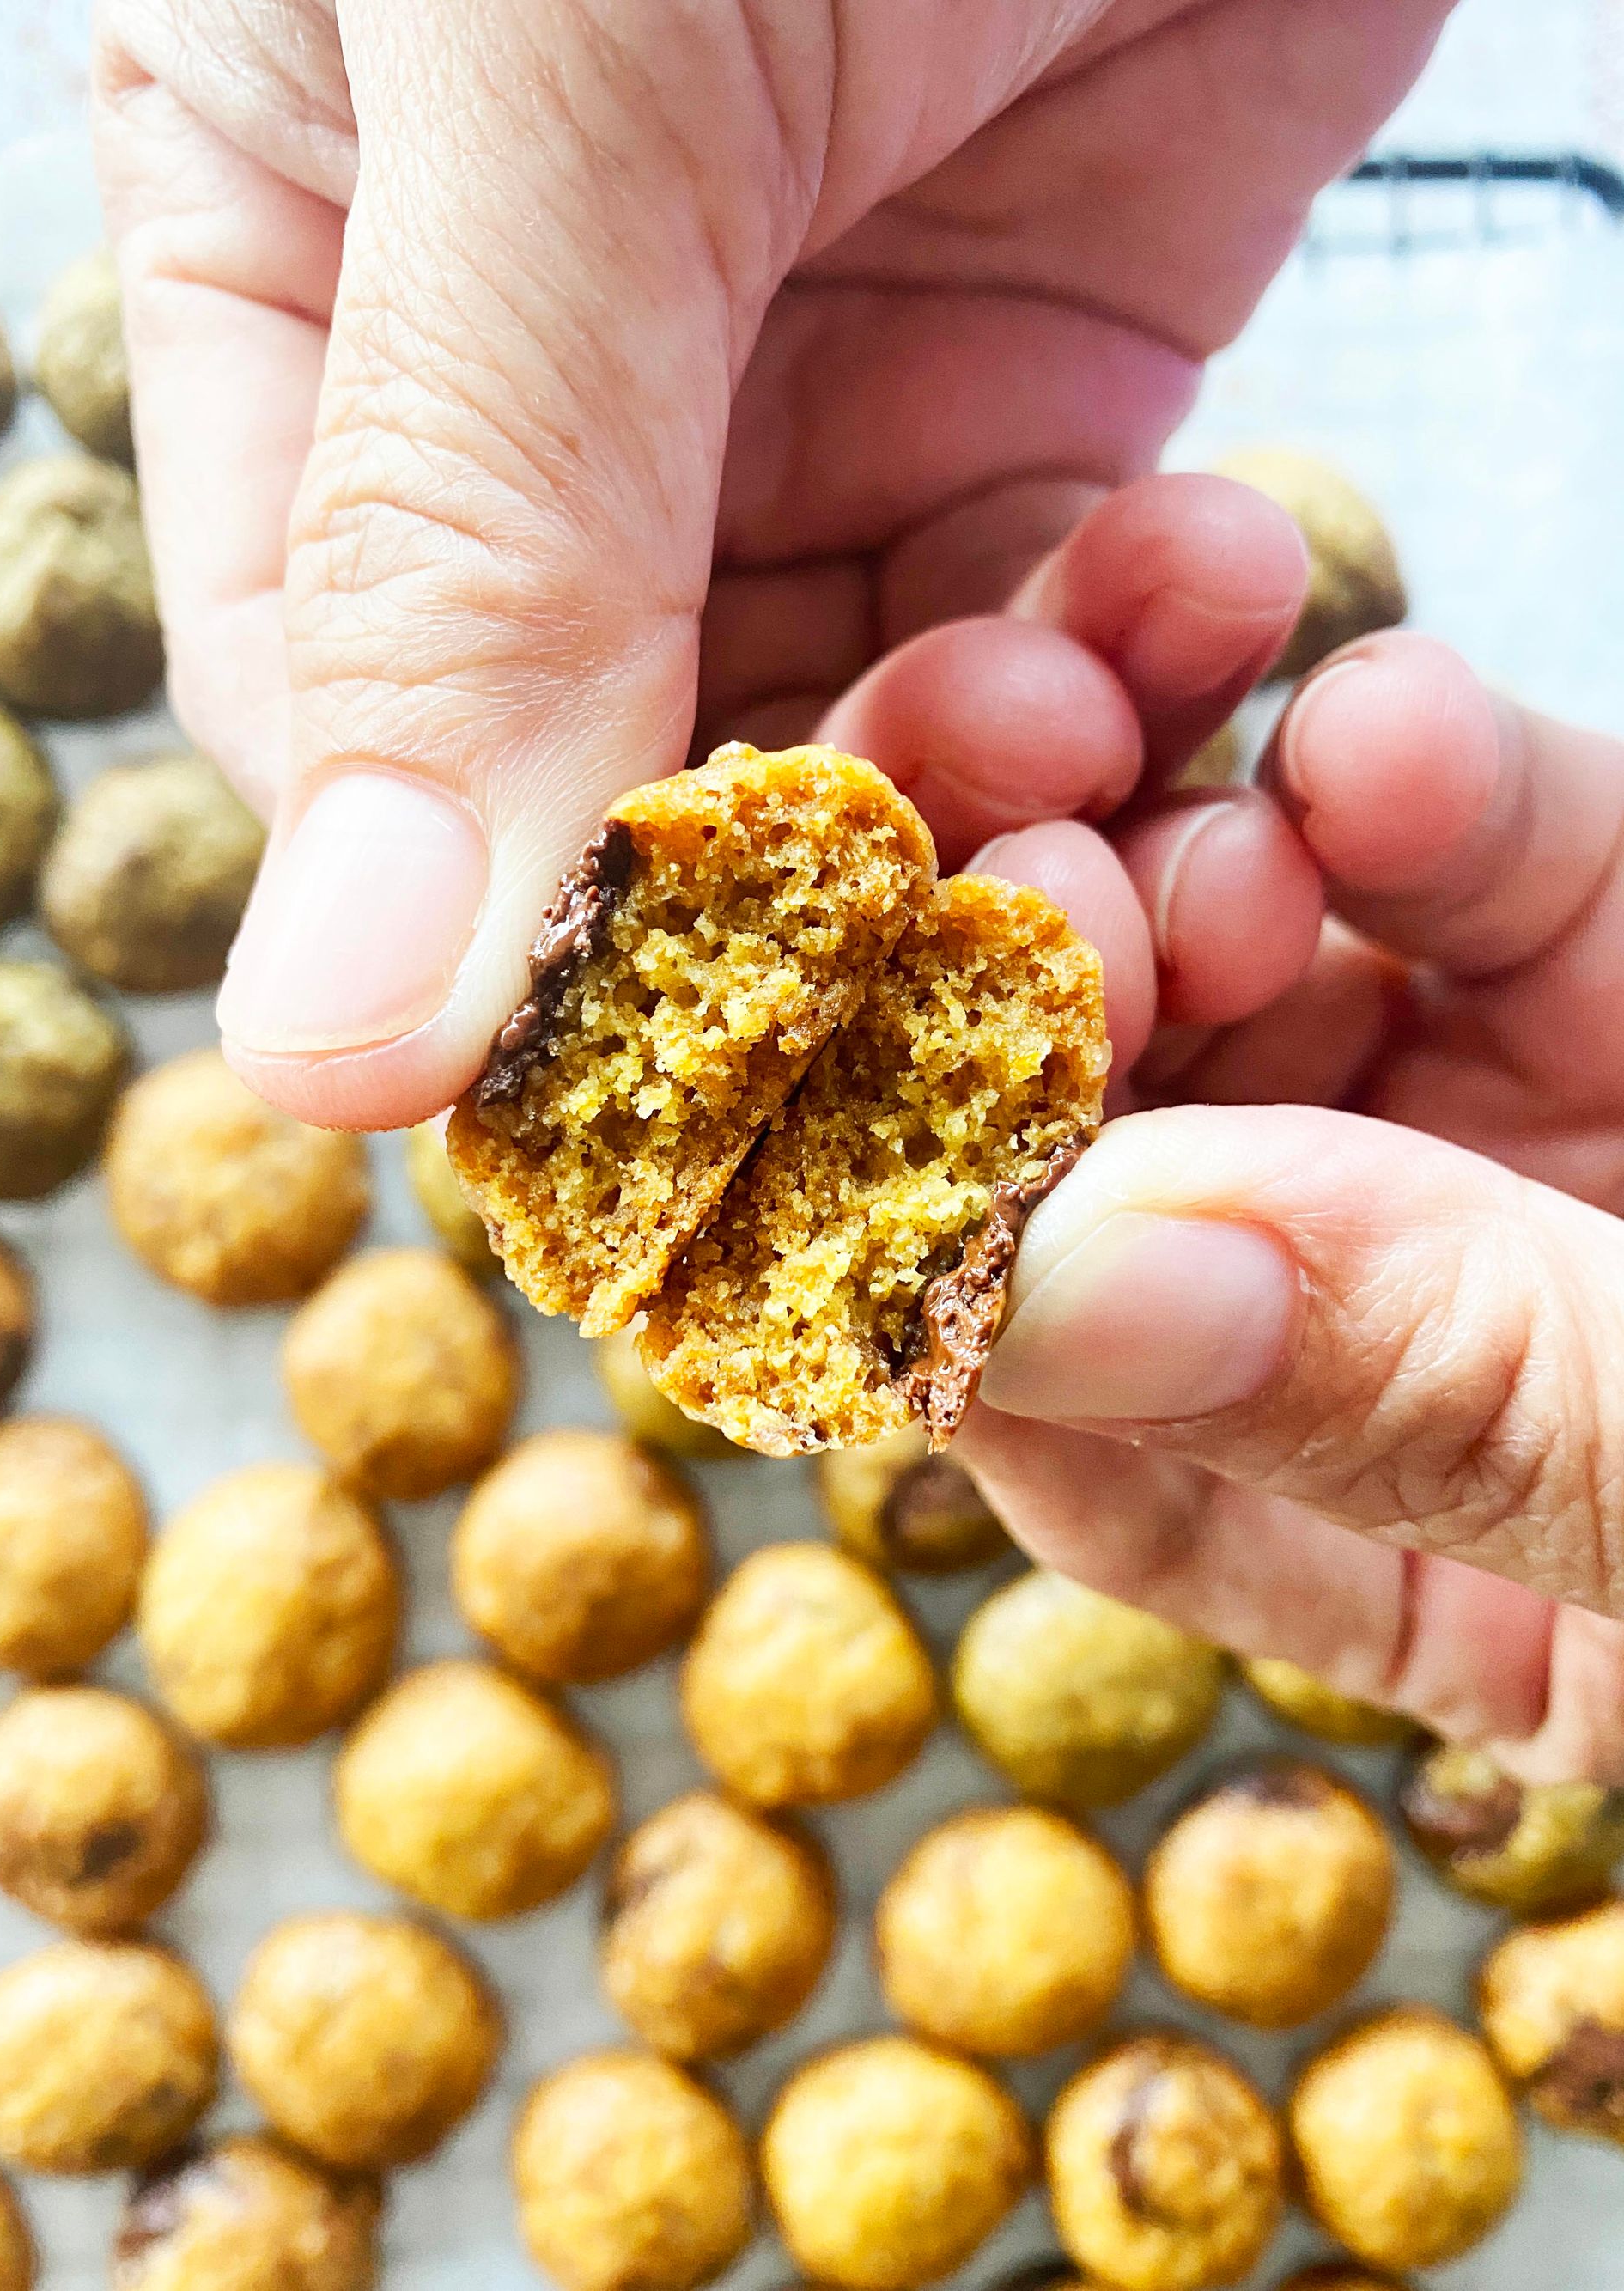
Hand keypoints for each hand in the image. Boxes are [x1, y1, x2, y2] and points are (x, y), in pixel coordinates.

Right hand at [92, 0, 1447, 1125]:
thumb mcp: (563, 56)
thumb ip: (456, 539)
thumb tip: (327, 1036)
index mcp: (289, 265)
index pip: (342, 715)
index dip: (493, 933)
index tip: (656, 1095)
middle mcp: (525, 371)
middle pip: (617, 773)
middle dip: (802, 904)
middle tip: (973, 976)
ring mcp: (785, 378)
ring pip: (858, 740)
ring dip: (1003, 828)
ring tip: (1123, 820)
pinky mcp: (1037, 375)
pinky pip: (1062, 637)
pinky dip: (1144, 692)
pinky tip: (1212, 628)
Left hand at [971, 642, 1623, 1784]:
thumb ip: (1459, 1415)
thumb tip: (1055, 1295)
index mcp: (1443, 1588)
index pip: (1108, 1443)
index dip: (973, 1281)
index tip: (903, 1124)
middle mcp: (1446, 1359)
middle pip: (1147, 1176)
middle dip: (1069, 1020)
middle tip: (1020, 883)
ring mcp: (1544, 1149)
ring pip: (1284, 985)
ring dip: (1215, 858)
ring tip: (1224, 787)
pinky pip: (1496, 871)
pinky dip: (1437, 796)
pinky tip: (1396, 737)